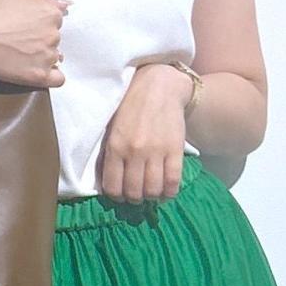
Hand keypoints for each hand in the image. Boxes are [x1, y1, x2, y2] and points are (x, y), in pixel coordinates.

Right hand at [0, 0, 69, 91]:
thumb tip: (65, 5)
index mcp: (50, 12)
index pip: (55, 20)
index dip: (39, 23)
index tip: (26, 27)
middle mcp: (54, 34)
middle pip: (55, 38)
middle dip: (41, 39)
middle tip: (20, 41)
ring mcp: (48, 56)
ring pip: (56, 57)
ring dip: (43, 56)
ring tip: (21, 55)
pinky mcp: (40, 75)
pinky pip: (58, 79)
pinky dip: (51, 76)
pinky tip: (38, 71)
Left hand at [96, 60, 192, 201]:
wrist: (159, 86)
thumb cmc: (131, 106)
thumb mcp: (112, 128)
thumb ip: (110, 153)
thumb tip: (110, 181)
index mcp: (115, 146)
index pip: (113, 187)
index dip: (116, 197)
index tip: (121, 194)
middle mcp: (134, 152)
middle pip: (133, 193)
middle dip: (134, 199)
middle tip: (137, 194)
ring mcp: (156, 152)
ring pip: (153, 191)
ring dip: (151, 197)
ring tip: (151, 192)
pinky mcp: (175, 150)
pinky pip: (173, 182)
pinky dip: (169, 193)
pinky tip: (166, 191)